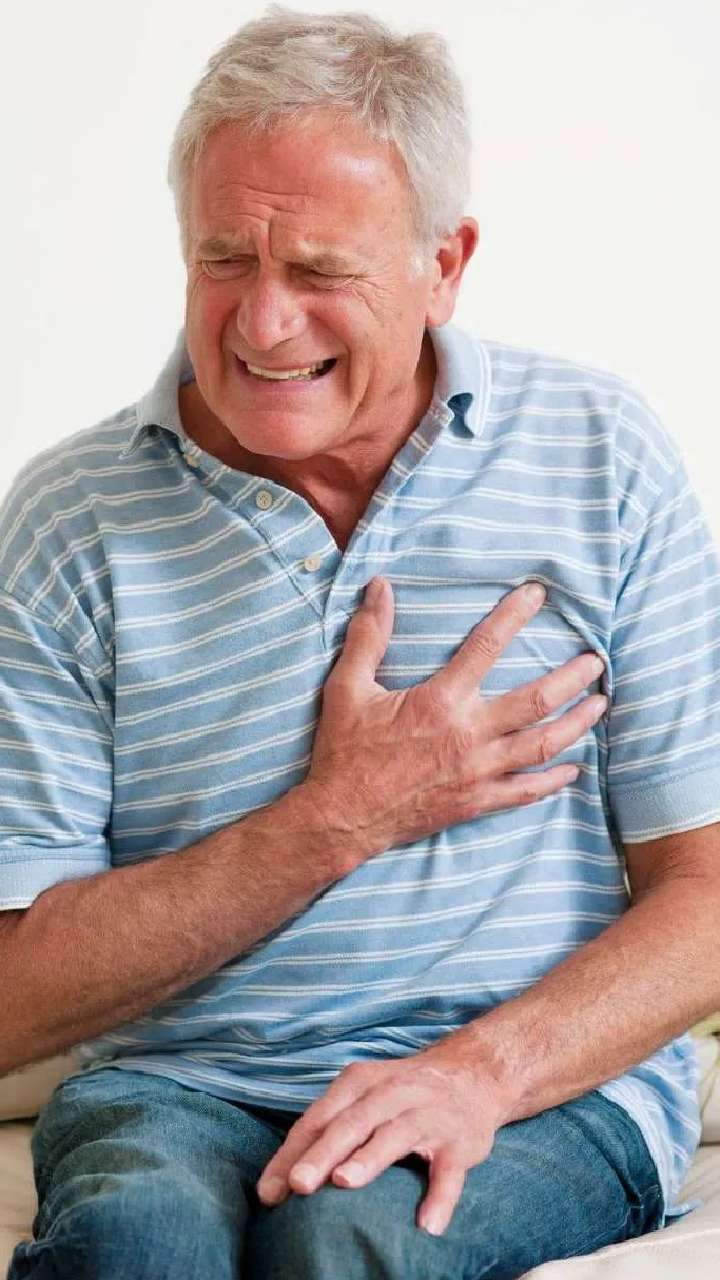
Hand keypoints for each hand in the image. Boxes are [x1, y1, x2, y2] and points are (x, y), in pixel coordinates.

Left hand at [255, 1038, 508, 1235]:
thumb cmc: (400, 1095)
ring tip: (346, 1182)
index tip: (269, 1192)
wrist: (473, 1074)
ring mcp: (427, 1115)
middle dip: (323, 1153)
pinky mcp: (460, 1141)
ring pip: (395, 1136)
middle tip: (298, 1184)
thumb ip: (327, 1131)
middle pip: (351, 1123)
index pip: (319, 1119)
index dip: (292, 1154)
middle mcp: (391, 1092)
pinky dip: (440, 1197)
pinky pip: (449, 1171)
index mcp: (360, 1083)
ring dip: (370, 1158)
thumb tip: (279, 1182)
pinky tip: (428, 1224)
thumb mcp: (363, 1098)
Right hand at [304, 580, 606, 869]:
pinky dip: (554, 780)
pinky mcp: (477, 802)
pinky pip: (527, 791)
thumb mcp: (348, 687)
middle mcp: (469, 735)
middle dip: (573, 677)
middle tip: (595, 661)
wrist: (342, 817)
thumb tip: (379, 587)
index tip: (537, 594)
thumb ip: (369, 636)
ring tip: (600, 705)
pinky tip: (573, 769)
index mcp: (441, 701)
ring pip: (544, 744)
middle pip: (537, 700)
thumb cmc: (345, 752)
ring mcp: (478, 772)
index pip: (486, 646)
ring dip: (577, 723)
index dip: (514, 615)